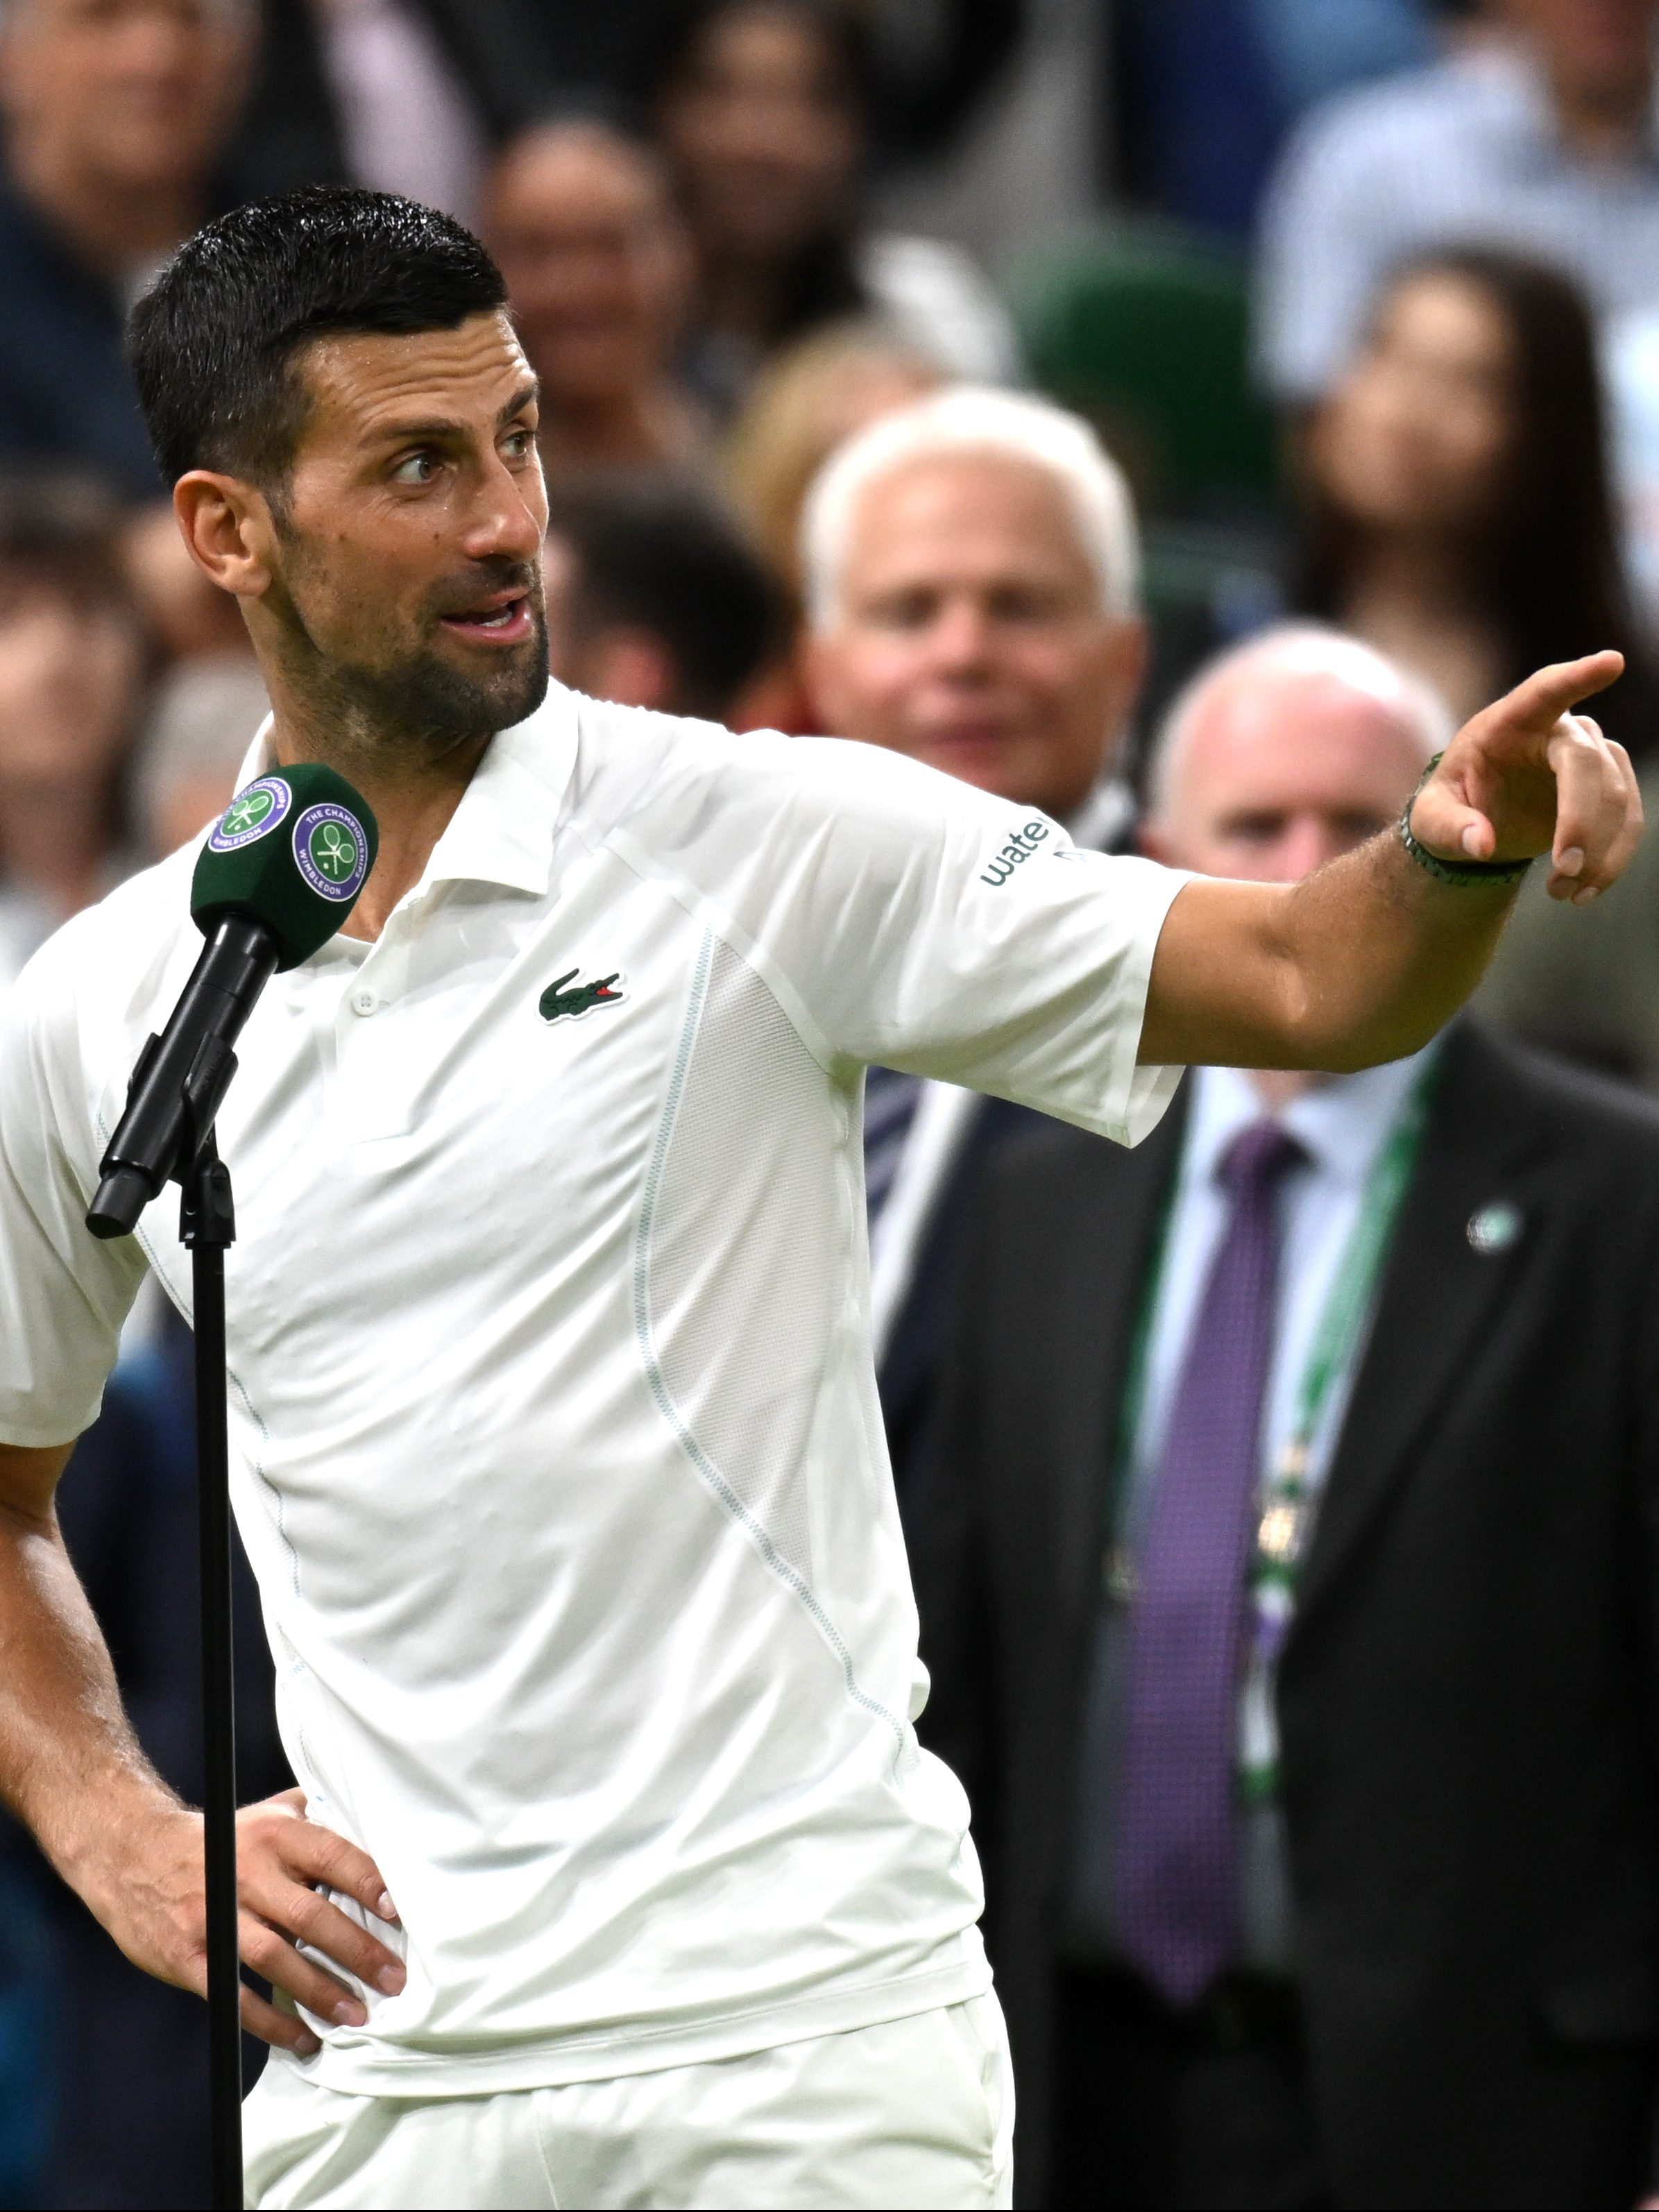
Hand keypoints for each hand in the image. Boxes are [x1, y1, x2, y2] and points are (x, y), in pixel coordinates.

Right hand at [92, 1785, 405, 2053]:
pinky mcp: (190, 1956)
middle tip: (394, 1980)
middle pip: (311, 1915)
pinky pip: (235, 1995)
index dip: (368, 1883)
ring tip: (356, 2015)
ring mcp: (217, 1917)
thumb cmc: (218, 1838)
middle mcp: (249, 1874)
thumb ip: (315, 1819)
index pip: (332, 1856)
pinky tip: (301, 2037)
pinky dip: (270, 2021)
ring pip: (277, 1958)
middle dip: (357, 1951)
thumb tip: (372, 1821)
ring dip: (320, 1991)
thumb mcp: (267, 1814)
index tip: (398, 1913)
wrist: (133, 1855)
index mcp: (275, 1835)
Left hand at [1409, 651, 1641, 901]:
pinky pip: (1628, 820)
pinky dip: (1612, 860)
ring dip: (1596, 853)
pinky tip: (1583, 893)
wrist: (1479, 820)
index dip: (1578, 678)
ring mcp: (1592, 755)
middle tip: (1562, 871)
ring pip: (1616, 797)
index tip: (1612, 662)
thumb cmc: (1452, 804)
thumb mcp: (1430, 821)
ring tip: (1561, 894)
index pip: (1546, 691)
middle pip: (1587, 763)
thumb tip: (1482, 845)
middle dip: (1581, 821)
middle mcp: (1559, 730)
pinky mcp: (1612, 787)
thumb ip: (1449, 828)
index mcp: (1509, 721)